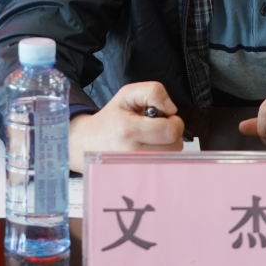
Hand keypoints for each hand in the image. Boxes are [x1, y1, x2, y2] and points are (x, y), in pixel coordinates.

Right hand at [68, 81, 183, 171]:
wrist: (91, 141)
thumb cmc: (112, 117)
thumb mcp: (128, 93)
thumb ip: (153, 92)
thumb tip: (171, 109)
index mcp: (129, 130)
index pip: (170, 131)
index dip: (174, 121)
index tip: (166, 117)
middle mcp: (133, 152)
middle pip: (174, 145)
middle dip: (171, 133)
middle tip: (156, 126)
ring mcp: (136, 166)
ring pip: (171, 156)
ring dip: (166, 144)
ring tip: (150, 136)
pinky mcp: (139, 174)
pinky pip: (163, 164)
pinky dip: (161, 154)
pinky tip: (149, 147)